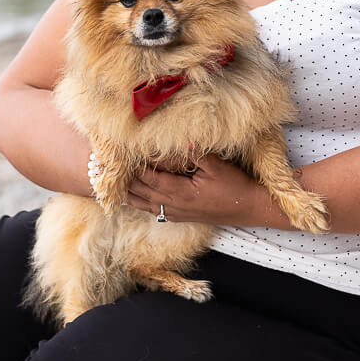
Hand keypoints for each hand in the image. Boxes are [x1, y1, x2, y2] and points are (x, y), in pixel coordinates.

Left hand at [126, 154, 269, 226]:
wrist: (250, 208)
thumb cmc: (235, 187)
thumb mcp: (216, 166)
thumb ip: (193, 155)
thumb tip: (176, 143)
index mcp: (180, 193)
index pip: (150, 179)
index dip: (135, 167)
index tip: (122, 155)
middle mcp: (174, 205)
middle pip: (142, 192)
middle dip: (126, 179)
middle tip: (109, 166)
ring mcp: (177, 213)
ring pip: (145, 204)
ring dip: (129, 193)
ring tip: (112, 184)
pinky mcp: (181, 216)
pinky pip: (154, 211)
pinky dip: (140, 204)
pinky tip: (133, 199)